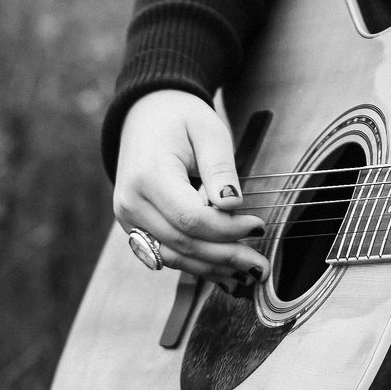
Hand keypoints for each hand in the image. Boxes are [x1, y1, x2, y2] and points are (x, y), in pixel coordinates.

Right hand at [112, 90, 266, 292]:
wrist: (145, 116)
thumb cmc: (181, 120)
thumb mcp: (209, 131)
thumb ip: (220, 168)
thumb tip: (232, 204)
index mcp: (148, 176)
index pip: (190, 218)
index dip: (227, 230)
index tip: (258, 226)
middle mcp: (131, 203)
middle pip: (183, 243)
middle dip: (226, 256)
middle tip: (261, 266)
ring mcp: (129, 219)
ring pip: (174, 257)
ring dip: (213, 269)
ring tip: (248, 274)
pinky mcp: (135, 228)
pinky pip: (167, 254)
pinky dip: (197, 264)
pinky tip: (226, 272)